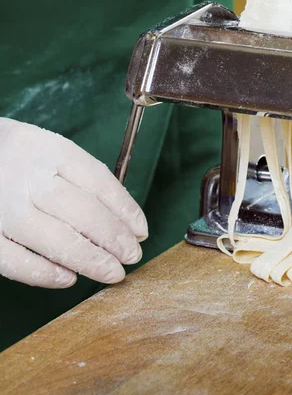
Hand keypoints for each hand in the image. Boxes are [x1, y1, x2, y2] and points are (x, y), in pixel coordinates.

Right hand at [0, 118, 147, 288]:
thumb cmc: (14, 159)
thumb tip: (124, 220)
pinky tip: (68, 278)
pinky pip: (15, 261)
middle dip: (115, 238)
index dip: (125, 210)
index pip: (98, 182)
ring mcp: (2, 206)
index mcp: (48, 150)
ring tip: (112, 272)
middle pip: (83, 212)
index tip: (141, 231)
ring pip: (56, 239)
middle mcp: (25, 176)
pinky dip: (45, 274)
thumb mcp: (46, 152)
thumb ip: (80, 179)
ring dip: (91, 260)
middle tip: (132, 255)